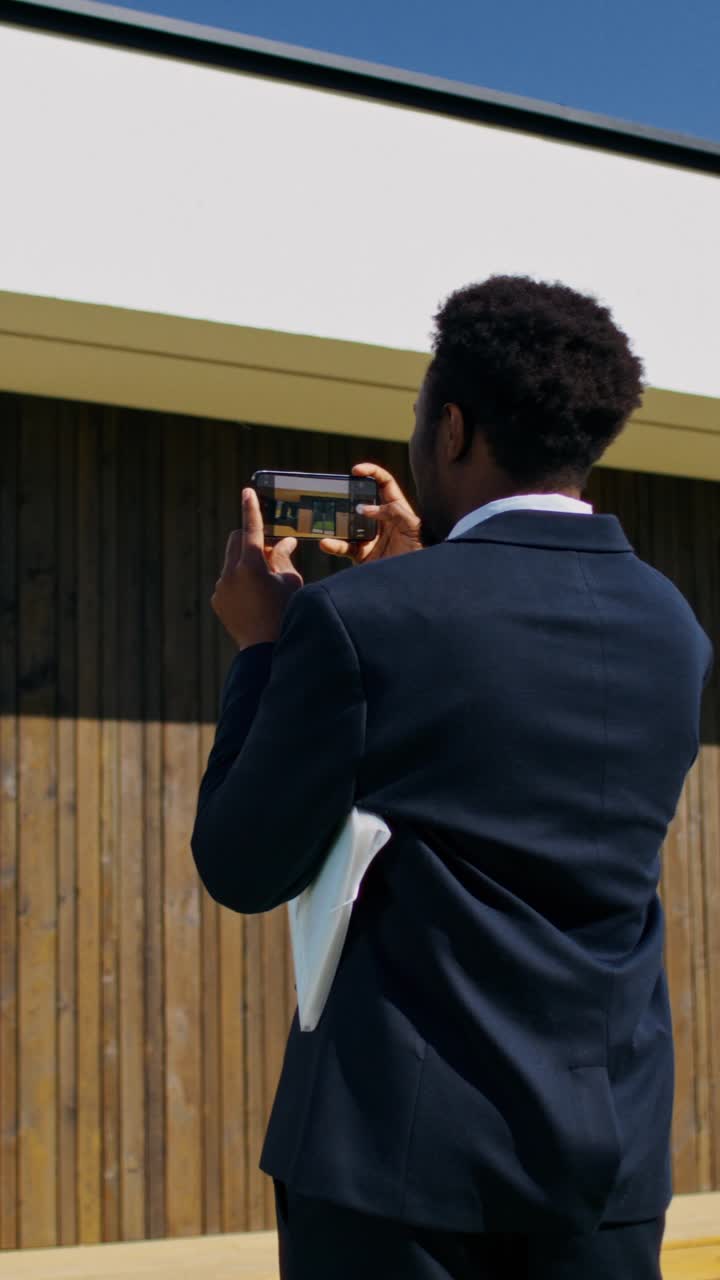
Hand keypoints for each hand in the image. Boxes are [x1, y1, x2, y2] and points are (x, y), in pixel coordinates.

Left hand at [212, 488, 302, 649]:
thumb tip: (284, 541)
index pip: (251, 528)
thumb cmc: (285, 613)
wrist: (265, 651)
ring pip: (232, 562)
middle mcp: (230, 573)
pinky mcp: (218, 600)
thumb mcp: (290, 582)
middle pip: (236, 541)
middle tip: (270, 549)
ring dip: (246, 563)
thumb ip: (283, 557)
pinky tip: (255, 598)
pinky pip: (228, 581)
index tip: (247, 491)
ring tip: (265, 581)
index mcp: (250, 565)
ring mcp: (221, 588)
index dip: (250, 508)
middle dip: (250, 539)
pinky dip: (240, 581)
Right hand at [320, 463, 421, 564]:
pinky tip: (326, 542)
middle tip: (336, 492)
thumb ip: (395, 512)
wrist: (415, 579)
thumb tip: (365, 509)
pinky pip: (344, 547)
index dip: (371, 472)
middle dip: (348, 494)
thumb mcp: (414, 527)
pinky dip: (333, 545)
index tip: (356, 471)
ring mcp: (369, 537)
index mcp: (396, 508)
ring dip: (336, 521)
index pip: (384, 483)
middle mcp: (380, 520)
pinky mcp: (362, 554)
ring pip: (348, 524)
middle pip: (361, 500)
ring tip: (327, 517)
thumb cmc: (420, 551)